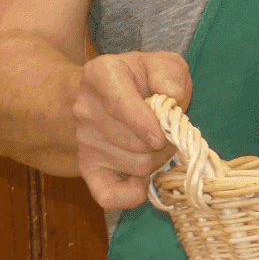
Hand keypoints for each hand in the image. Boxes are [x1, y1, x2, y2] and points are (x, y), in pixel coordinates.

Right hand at [72, 51, 191, 208]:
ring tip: (156, 144)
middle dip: (162, 141)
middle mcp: (85, 108)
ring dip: (156, 160)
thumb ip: (169, 72)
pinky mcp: (87, 168)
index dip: (143, 122)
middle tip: (169, 132)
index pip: (117, 102)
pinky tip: (143, 181)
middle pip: (134, 141)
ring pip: (134, 164)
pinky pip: (108, 195)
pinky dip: (131, 195)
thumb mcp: (160, 64)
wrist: (109, 96)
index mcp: (100, 74)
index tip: (162, 135)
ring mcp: (84, 140)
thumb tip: (173, 96)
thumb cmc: (143, 80)